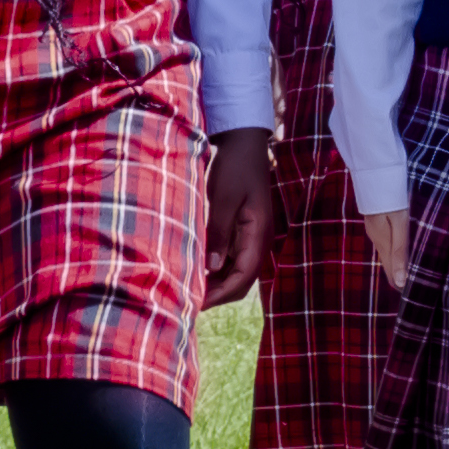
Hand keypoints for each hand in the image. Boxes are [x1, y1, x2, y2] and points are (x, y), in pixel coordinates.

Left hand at [202, 127, 269, 289]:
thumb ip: (220, 232)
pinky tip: (197, 269)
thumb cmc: (234, 167)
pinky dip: (216, 269)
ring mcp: (252, 237)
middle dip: (218, 295)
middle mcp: (259, 240)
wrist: (244, 144)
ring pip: (237, 272)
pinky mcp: (243, 231)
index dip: (221, 294)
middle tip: (189, 301)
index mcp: (259, 234)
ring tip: (190, 288)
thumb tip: (213, 267)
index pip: (243, 277)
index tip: (197, 303)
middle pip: (242, 281)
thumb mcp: (224, 198)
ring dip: (217, 283)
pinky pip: (232, 259)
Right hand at [363, 202, 413, 288]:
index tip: (406, 295)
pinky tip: (395, 252)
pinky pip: (384, 243)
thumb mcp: (400, 224)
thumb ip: (400, 251)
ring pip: (384, 253)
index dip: (398, 283)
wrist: (376, 173)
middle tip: (406, 289)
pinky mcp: (375, 223)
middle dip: (396, 276)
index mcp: (383, 242)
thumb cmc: (392, 199)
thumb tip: (400, 280)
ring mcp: (374, 230)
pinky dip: (391, 252)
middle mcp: (376, 238)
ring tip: (403, 275)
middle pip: (386, 263)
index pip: (391, 270)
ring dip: (393, 264)